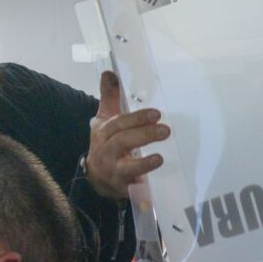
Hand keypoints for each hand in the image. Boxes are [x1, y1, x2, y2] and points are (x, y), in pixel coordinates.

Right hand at [83, 71, 168, 199]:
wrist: (97, 177)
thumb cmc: (106, 143)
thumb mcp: (105, 120)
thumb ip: (110, 97)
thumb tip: (110, 72)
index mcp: (103, 132)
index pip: (118, 123)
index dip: (136, 118)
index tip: (156, 113)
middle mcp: (105, 152)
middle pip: (122, 142)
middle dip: (143, 135)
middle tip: (165, 130)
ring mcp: (112, 171)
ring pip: (126, 167)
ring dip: (143, 163)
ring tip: (159, 158)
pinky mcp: (121, 188)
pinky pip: (131, 189)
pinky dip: (141, 189)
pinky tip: (152, 184)